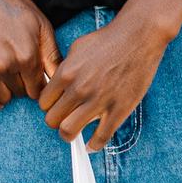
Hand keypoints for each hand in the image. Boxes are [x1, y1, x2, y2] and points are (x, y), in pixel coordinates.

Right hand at [0, 0, 58, 112]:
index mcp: (28, 56)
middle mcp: (7, 65)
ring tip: (9, 75)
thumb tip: (62, 80)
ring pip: (5, 98)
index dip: (40, 85)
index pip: (39, 90)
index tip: (37, 78)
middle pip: (22, 94)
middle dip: (25, 86)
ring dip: (9, 91)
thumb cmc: (14, 8)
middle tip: (22, 72)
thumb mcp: (42, 26)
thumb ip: (52, 56)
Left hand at [38, 13, 169, 147]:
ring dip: (69, 135)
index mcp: (66, 73)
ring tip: (75, 132)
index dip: (49, 107)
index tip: (56, 107)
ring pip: (69, 132)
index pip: (43, 103)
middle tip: (64, 119)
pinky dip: (94, 145)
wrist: (138, 37)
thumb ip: (64, 68)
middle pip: (52, 120)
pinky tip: (92, 145)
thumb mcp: (77, 48)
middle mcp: (79, 89)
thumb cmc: (108, 40)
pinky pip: (100, 137)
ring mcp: (98, 101)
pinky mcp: (118, 109)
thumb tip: (56, 84)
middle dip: (56, 122)